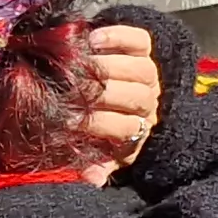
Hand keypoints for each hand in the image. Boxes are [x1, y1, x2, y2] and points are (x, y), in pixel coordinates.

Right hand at [75, 24, 162, 184]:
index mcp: (138, 130)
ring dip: (110, 65)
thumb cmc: (100, 129)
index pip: (127, 128)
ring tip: (79, 63)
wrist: (112, 96)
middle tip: (72, 88)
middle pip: (137, 96)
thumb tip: (91, 180)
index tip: (69, 121)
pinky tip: (93, 38)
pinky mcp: (144, 48)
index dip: (98, 125)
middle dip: (103, 93)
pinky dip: (118, 36)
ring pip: (141, 68)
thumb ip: (96, 164)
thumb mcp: (99, 153)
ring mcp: (149, 73)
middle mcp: (149, 101)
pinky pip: (139, 40)